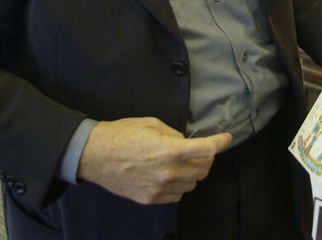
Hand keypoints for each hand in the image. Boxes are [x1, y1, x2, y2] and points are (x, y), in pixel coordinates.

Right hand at [76, 116, 231, 204]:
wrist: (95, 155)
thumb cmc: (121, 134)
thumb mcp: (151, 124)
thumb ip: (174, 134)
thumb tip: (186, 143)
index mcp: (170, 150)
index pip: (206, 149)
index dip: (220, 142)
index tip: (226, 138)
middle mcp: (169, 172)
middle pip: (203, 169)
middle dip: (206, 158)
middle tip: (200, 150)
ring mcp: (160, 188)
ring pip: (192, 184)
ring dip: (192, 172)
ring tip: (182, 162)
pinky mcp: (151, 198)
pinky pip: (177, 195)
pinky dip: (179, 185)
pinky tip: (170, 175)